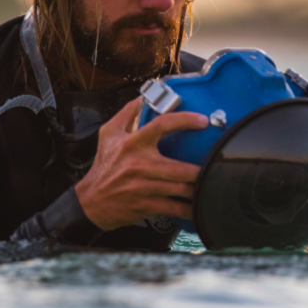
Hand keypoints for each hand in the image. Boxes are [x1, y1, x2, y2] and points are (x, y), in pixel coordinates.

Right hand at [75, 97, 208, 229]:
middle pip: (179, 168)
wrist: (91, 202)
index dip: (185, 121)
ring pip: (180, 189)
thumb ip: (126, 114)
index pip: (162, 125)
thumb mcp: (108, 135)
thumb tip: (143, 98)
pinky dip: (189, 209)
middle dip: (200, 170)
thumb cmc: (103, 166)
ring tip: (211, 185)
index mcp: (132, 143)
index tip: (203, 121)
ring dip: (198, 189)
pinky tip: (199, 207)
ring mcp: (143, 187)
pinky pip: (174, 208)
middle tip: (216, 165)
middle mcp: (139, 164)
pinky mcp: (146, 206)